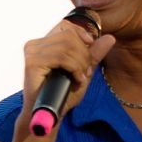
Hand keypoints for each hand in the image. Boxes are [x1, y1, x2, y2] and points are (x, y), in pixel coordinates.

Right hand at [15, 19, 115, 140]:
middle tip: (86, 72)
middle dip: (84, 54)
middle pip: (69, 35)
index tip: (90, 47)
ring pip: (67, 45)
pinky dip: (75, 68)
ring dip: (81, 63)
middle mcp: (35, 45)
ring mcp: (32, 53)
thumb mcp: (83, 71)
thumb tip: (110, 38)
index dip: (81, 34)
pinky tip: (76, 80)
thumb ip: (94, 54)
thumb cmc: (64, 94)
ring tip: (81, 78)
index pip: (66, 25)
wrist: (50, 115)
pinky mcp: (32, 63)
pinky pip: (62, 57)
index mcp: (44, 43)